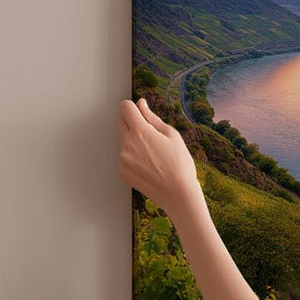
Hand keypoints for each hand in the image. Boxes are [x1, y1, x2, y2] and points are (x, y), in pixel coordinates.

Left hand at [118, 98, 202, 219]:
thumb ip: (151, 117)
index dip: (134, 107)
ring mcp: (122, 159)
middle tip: (150, 133)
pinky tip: (149, 165)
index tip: (141, 113)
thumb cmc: (180, 165)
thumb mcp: (171, 135)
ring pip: (123, 140)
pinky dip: (133, 156)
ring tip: (153, 153)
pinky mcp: (122, 171)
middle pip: (120, 121)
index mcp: (140, 131)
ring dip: (133, 140)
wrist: (178, 194)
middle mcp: (127, 144)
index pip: (124, 107)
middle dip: (132, 121)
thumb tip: (141, 104)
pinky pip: (124, 156)